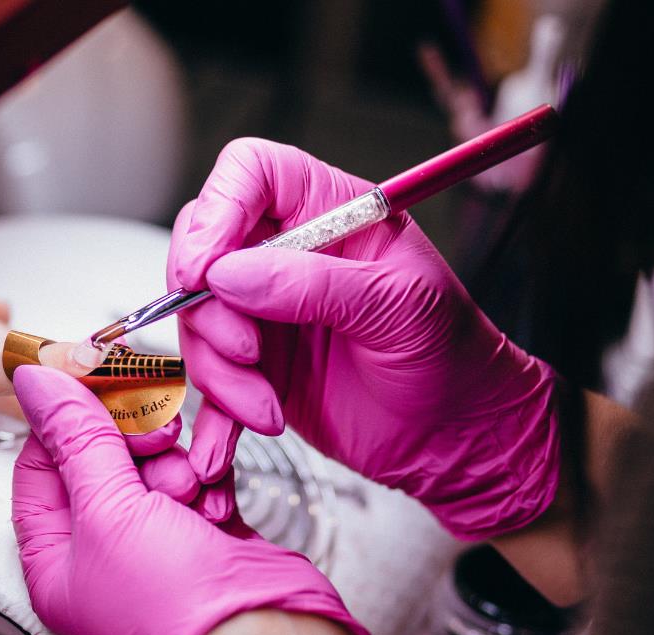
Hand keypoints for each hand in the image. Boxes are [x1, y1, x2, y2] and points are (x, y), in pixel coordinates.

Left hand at [11, 365, 381, 634]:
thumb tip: (35, 384)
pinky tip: (216, 503)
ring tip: (191, 486)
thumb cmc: (177, 607)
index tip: (87, 379)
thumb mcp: (108, 510)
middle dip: (131, 442)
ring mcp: (156, 541)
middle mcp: (101, 552)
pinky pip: (198, 477)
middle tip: (157, 434)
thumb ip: (75, 437)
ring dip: (175, 464)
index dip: (61, 421)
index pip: (38, 468)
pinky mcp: (204, 530)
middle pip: (99, 460)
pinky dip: (210, 480)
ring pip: (153, 464)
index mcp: (56, 559)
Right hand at [169, 139, 558, 540]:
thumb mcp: (401, 306)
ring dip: (218, 372)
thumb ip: (316, 284)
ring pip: (198, 320)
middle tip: (246, 350)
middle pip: (203, 247)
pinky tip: (233, 440)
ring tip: (265, 407)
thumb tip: (230, 275)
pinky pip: (207, 378)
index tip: (206, 268)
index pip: (250, 174)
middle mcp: (287, 255)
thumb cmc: (452, 357)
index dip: (217, 211)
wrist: (456, 437)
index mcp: (329, 212)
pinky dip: (214, 413)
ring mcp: (264, 311)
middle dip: (208, 307)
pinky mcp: (254, 366)